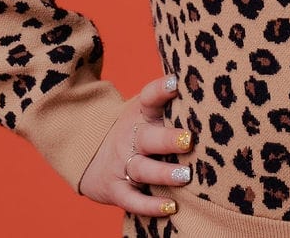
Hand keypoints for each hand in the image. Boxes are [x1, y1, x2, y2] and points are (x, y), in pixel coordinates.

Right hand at [78, 74, 192, 219]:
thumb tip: (201, 81)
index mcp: (140, 116)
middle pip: (148, 138)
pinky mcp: (117, 190)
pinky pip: (133, 200)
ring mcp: (122, 165)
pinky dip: (150, 206)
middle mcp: (131, 139)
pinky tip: (170, 207)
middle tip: (188, 140)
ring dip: (164, 173)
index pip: (149, 99)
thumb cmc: (134, 131)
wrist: (88, 154)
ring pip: (142, 169)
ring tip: (185, 175)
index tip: (176, 82)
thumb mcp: (144, 112)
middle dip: (168, 139)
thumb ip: (168, 102)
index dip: (161, 90)